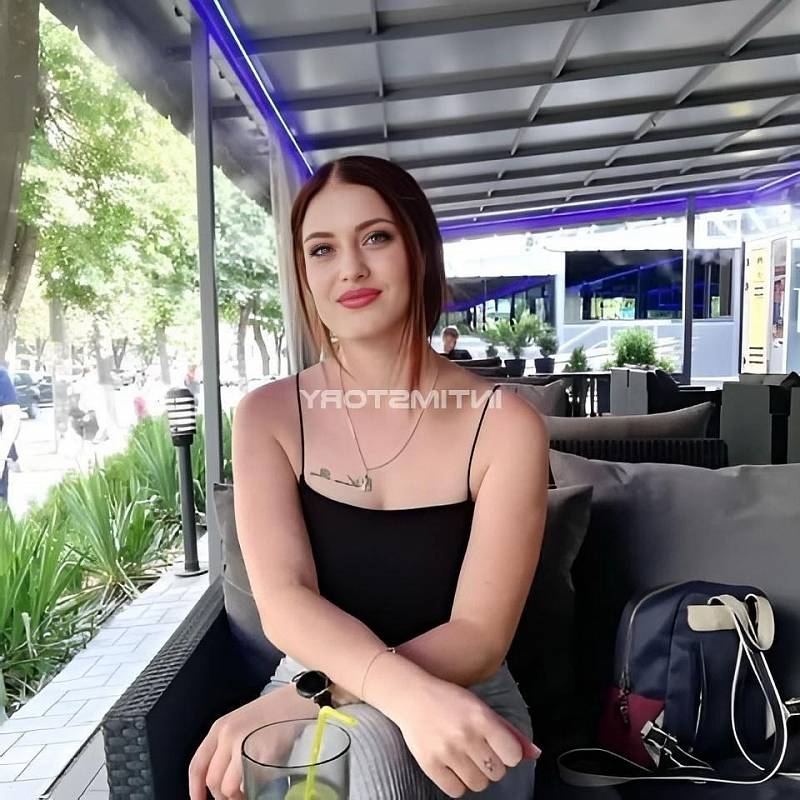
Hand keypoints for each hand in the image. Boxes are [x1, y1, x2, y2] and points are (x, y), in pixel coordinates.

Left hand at [188, 684, 316, 799]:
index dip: (194, 788)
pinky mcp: (263, 755)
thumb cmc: (275, 712)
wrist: (299, 701)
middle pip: (213, 780)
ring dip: (237, 796)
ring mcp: (244, 745)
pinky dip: (253, 789)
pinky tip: (262, 781)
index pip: (198, 764)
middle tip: (236, 797)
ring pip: (228, 787)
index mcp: (220, 728)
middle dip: (222, 796)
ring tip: (249, 792)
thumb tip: (222, 779)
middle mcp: (228, 736)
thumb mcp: (243, 724)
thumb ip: (229, 747)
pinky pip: (250, 783)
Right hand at [391, 677, 539, 797]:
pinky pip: (457, 791)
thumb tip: (534, 754)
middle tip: (480, 751)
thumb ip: (507, 730)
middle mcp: (466, 735)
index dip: (508, 754)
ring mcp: (447, 751)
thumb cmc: (449, 700)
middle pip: (497, 772)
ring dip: (476, 775)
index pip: (513, 755)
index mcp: (481, 718)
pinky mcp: (430, 764)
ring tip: (466, 759)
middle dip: (492, 765)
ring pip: (479, 785)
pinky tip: (453, 766)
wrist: (411, 696)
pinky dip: (458, 783)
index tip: (498, 748)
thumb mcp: (480, 707)